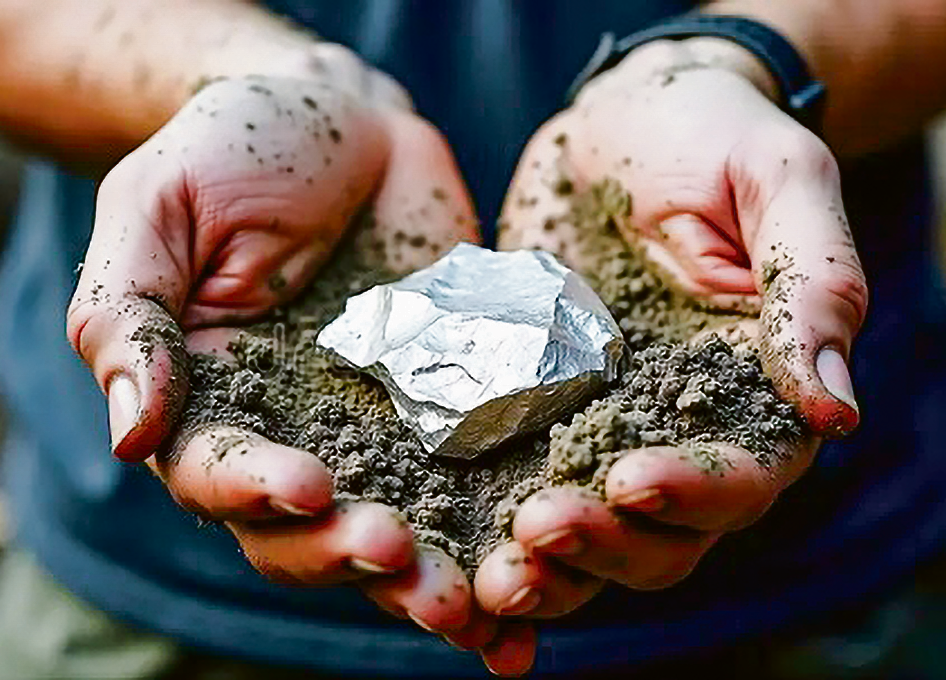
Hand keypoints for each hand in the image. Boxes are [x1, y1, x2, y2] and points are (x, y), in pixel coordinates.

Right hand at [66, 46, 492, 645]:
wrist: (348, 121)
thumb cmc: (235, 150)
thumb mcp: (160, 211)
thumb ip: (131, 319)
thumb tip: (129, 437)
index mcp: (210, 402)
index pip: (217, 475)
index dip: (257, 494)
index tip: (309, 485)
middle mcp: (292, 434)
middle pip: (309, 531)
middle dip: (352, 557)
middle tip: (402, 561)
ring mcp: (377, 428)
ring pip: (397, 526)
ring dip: (428, 575)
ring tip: (474, 602)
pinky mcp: (452, 407)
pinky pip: (473, 479)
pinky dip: (498, 532)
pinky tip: (536, 576)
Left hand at [474, 39, 867, 673]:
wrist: (621, 119)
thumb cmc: (714, 137)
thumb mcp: (778, 184)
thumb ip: (812, 287)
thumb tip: (836, 408)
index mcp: (751, 393)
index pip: (739, 477)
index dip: (692, 495)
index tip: (630, 482)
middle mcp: (675, 430)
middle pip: (655, 535)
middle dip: (599, 547)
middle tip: (535, 532)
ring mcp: (593, 425)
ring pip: (580, 533)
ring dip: (540, 568)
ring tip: (485, 575)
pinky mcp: (524, 407)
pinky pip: (505, 482)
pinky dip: (478, 530)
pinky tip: (439, 551)